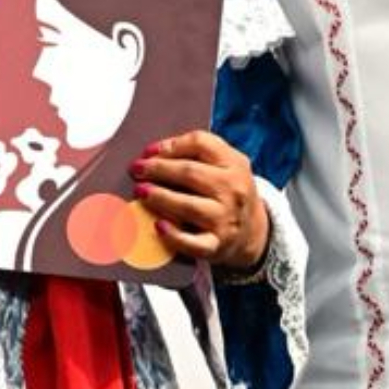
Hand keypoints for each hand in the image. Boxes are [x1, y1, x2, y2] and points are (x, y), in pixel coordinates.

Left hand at [130, 130, 268, 269]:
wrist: (251, 232)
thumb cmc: (227, 192)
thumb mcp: (225, 165)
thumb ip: (196, 152)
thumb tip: (153, 152)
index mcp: (234, 164)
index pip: (201, 144)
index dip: (171, 145)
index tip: (149, 151)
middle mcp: (233, 190)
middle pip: (190, 172)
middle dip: (158, 169)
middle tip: (137, 169)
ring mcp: (226, 218)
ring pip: (188, 206)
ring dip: (160, 197)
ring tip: (141, 191)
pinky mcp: (217, 245)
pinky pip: (193, 243)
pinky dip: (174, 236)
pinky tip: (158, 226)